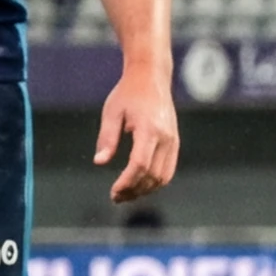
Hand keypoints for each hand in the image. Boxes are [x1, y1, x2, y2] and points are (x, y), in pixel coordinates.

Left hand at [95, 70, 182, 200]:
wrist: (151, 77)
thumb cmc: (128, 93)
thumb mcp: (111, 112)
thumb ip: (107, 138)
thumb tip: (100, 162)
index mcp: (149, 128)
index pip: (140, 164)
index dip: (127, 182)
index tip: (114, 192)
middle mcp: (165, 137)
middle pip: (152, 175)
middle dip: (134, 190)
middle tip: (116, 197)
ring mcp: (173, 140)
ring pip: (163, 176)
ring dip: (145, 189)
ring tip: (126, 194)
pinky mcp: (175, 142)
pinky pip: (168, 170)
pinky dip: (155, 182)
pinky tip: (139, 185)